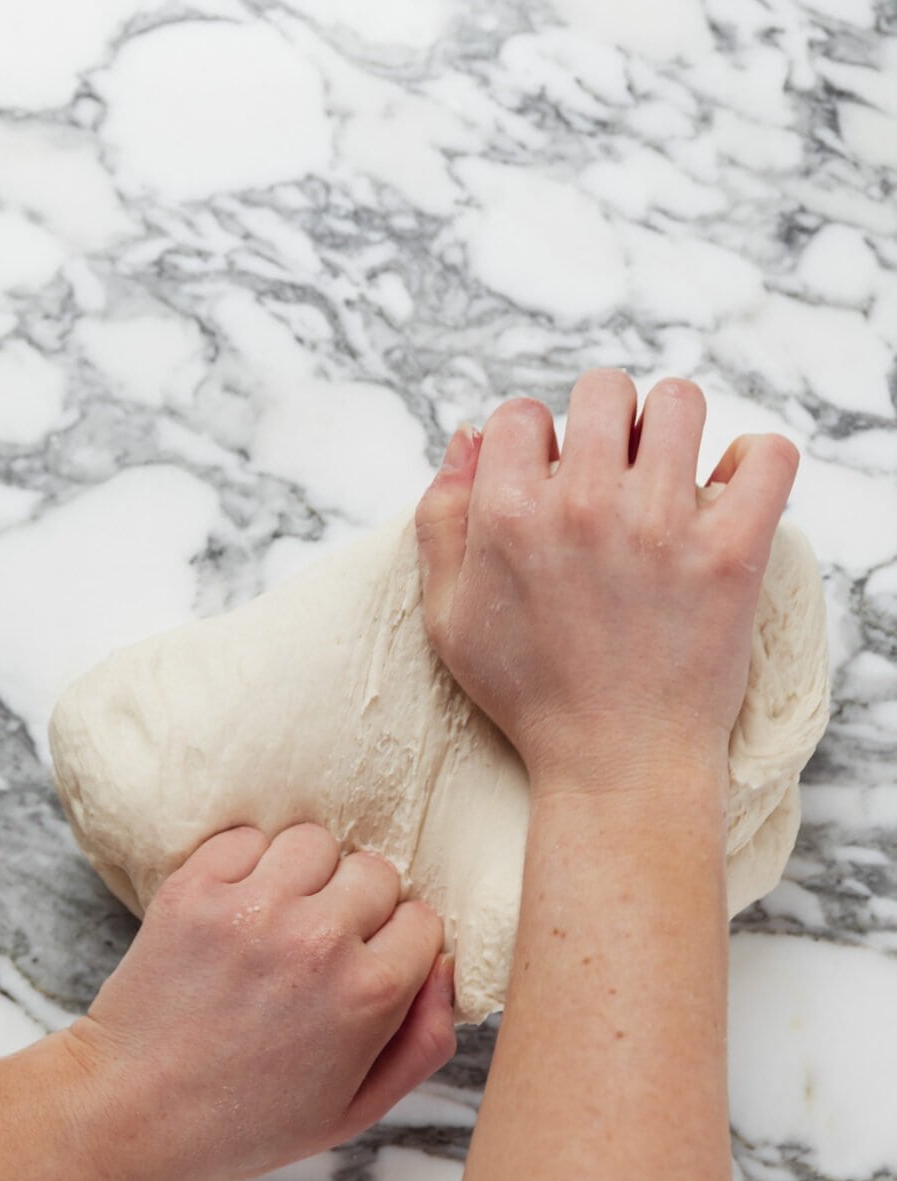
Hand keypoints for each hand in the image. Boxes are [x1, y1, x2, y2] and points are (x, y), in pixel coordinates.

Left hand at [62, 823, 455, 1180]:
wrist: (130, 1111)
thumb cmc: (246, 1120)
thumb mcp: (355, 1108)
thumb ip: (423, 1042)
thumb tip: (448, 970)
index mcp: (368, 995)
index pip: (424, 919)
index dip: (400, 945)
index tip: (371, 966)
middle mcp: (317, 940)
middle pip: (378, 872)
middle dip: (361, 905)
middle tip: (324, 945)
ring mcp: (252, 907)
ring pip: (317, 841)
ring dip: (307, 874)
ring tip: (281, 918)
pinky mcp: (194, 887)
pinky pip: (248, 836)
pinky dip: (247, 862)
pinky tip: (237, 908)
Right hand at [414, 369, 799, 796]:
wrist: (615, 765)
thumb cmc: (530, 696)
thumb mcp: (447, 617)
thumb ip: (440, 518)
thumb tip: (468, 436)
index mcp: (509, 516)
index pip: (522, 415)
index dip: (534, 446)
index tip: (551, 486)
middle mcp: (584, 507)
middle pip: (603, 390)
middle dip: (603, 425)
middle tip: (613, 478)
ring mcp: (663, 526)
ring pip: (679, 402)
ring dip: (671, 432)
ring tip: (668, 479)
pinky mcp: (732, 552)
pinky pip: (765, 455)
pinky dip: (754, 464)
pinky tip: (729, 494)